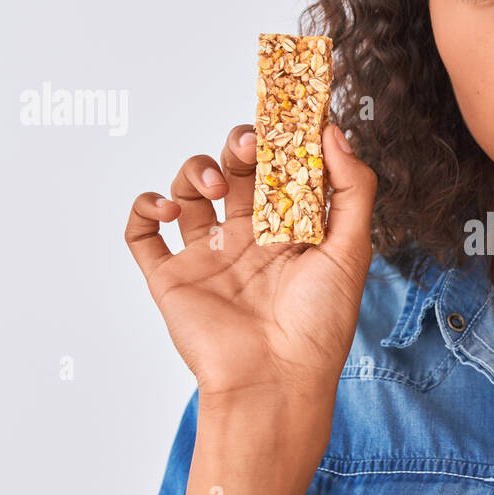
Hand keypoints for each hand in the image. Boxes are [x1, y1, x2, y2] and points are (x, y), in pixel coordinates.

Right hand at [124, 120, 376, 396]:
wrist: (275, 380)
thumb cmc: (320, 325)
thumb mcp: (352, 250)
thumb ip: (351, 188)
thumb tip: (332, 131)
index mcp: (291, 231)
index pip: (279, 169)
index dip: (278, 139)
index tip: (281, 114)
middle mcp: (248, 239)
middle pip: (233, 170)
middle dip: (237, 146)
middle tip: (249, 146)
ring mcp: (208, 257)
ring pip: (188, 191)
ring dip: (195, 171)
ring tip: (214, 189)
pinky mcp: (172, 278)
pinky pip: (142, 233)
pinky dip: (145, 207)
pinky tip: (167, 208)